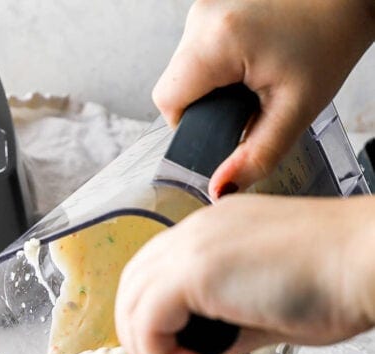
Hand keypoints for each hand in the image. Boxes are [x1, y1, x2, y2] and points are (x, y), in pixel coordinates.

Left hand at [114, 194, 374, 353]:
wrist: (368, 263)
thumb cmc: (337, 283)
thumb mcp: (267, 312)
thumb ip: (228, 329)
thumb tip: (205, 353)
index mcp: (214, 231)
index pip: (154, 276)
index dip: (152, 324)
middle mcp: (197, 230)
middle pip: (132, 287)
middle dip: (142, 340)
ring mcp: (193, 245)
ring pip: (131, 304)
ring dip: (151, 351)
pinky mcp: (194, 270)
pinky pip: (147, 321)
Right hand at [154, 0, 374, 197]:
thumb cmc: (330, 40)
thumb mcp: (294, 111)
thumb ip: (255, 157)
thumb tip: (219, 191)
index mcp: (217, 42)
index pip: (167, 102)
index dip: (190, 125)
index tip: (224, 125)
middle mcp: (202, 17)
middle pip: (174, 84)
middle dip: (205, 104)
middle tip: (247, 102)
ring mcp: (204, 3)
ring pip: (184, 65)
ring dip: (211, 82)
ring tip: (253, 78)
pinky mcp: (213, 0)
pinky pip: (198, 46)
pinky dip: (218, 62)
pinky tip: (251, 59)